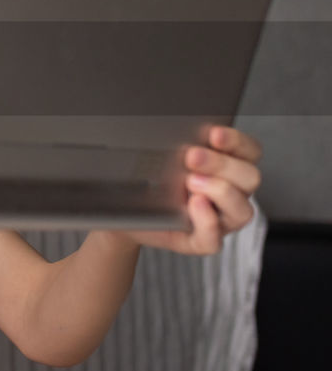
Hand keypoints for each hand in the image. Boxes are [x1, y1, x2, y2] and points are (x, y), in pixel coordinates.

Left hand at [117, 125, 262, 254]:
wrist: (121, 208)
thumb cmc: (146, 178)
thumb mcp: (159, 154)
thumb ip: (177, 142)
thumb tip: (178, 129)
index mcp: (227, 167)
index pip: (249, 151)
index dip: (237, 142)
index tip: (214, 133)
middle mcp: (230, 194)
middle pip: (250, 178)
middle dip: (222, 164)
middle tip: (192, 156)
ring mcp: (218, 220)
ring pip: (242, 211)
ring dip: (220, 192)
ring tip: (189, 181)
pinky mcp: (199, 241)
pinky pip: (213, 240)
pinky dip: (206, 223)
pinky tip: (192, 206)